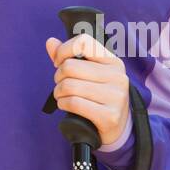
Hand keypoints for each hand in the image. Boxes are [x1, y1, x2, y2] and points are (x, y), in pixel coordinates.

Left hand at [46, 33, 130, 147]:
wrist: (118, 127)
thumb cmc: (99, 96)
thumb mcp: (89, 73)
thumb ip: (69, 56)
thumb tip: (50, 42)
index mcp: (113, 62)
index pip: (83, 42)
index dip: (63, 51)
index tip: (58, 62)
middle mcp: (117, 77)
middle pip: (70, 67)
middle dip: (58, 76)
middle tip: (61, 84)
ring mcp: (115, 97)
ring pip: (69, 85)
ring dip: (58, 92)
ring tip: (62, 96)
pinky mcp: (109, 116)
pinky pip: (73, 103)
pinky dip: (63, 104)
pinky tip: (66, 105)